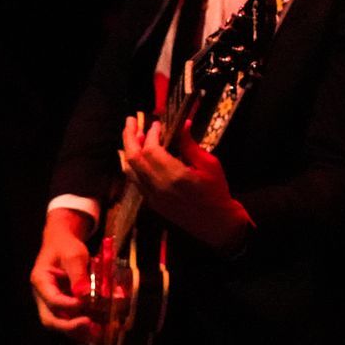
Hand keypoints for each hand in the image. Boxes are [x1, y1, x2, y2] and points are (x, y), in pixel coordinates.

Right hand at [31, 208, 95, 342]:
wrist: (63, 244)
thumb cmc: (66, 247)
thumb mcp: (74, 255)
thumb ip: (79, 274)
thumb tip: (84, 294)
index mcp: (41, 281)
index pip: (51, 299)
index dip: (67, 305)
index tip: (83, 304)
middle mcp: (43, 296)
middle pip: (50, 318)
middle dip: (69, 326)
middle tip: (89, 325)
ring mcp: (52, 303)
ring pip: (60, 323)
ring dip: (77, 331)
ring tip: (97, 332)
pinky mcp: (63, 306)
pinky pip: (70, 320)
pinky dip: (82, 327)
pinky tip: (97, 328)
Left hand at [119, 114, 252, 253]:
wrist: (216, 223)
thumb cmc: (217, 191)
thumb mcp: (209, 164)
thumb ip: (190, 145)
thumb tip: (183, 124)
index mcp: (174, 175)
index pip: (151, 149)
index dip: (151, 134)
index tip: (157, 124)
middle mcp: (158, 186)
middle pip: (133, 158)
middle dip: (129, 137)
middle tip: (131, 121)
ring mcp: (152, 196)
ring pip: (129, 170)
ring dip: (128, 151)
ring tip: (132, 136)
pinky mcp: (151, 203)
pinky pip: (135, 180)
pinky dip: (132, 165)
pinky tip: (138, 156)